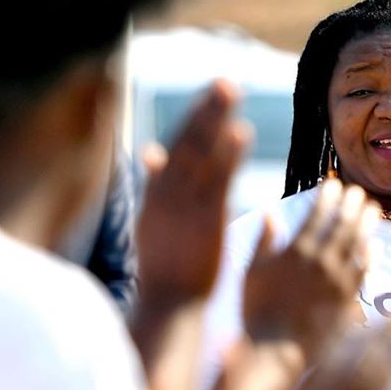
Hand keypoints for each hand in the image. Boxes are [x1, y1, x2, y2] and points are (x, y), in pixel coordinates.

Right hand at [136, 80, 248, 303]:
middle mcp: (166, 195)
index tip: (211, 94)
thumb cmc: (166, 271)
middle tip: (225, 81)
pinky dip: (226, 155)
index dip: (194, 121)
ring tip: (231, 89)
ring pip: (199, 154)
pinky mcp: (202, 221)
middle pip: (186, 144)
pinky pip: (216, 182)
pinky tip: (241, 131)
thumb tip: (150, 151)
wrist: (168, 308)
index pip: (176, 150)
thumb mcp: (154, 223)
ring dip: (214, 120)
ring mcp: (183, 206)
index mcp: (157, 196)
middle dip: (205, 111)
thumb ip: (154, 185)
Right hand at [244, 178, 376, 358]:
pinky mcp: (347, 301)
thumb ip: (265, 242)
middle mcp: (320, 262)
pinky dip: (371, 256)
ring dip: (366, 223)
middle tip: (359, 192)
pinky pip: (364, 272)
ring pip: (358, 244)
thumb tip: (272, 213)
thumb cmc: (256, 311)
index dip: (328, 197)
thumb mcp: (252, 272)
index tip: (334, 184)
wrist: (274, 350)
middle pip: (343, 224)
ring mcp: (337, 281)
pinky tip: (375, 246)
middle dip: (352, 204)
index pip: (318, 214)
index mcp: (296, 251)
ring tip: (372, 209)